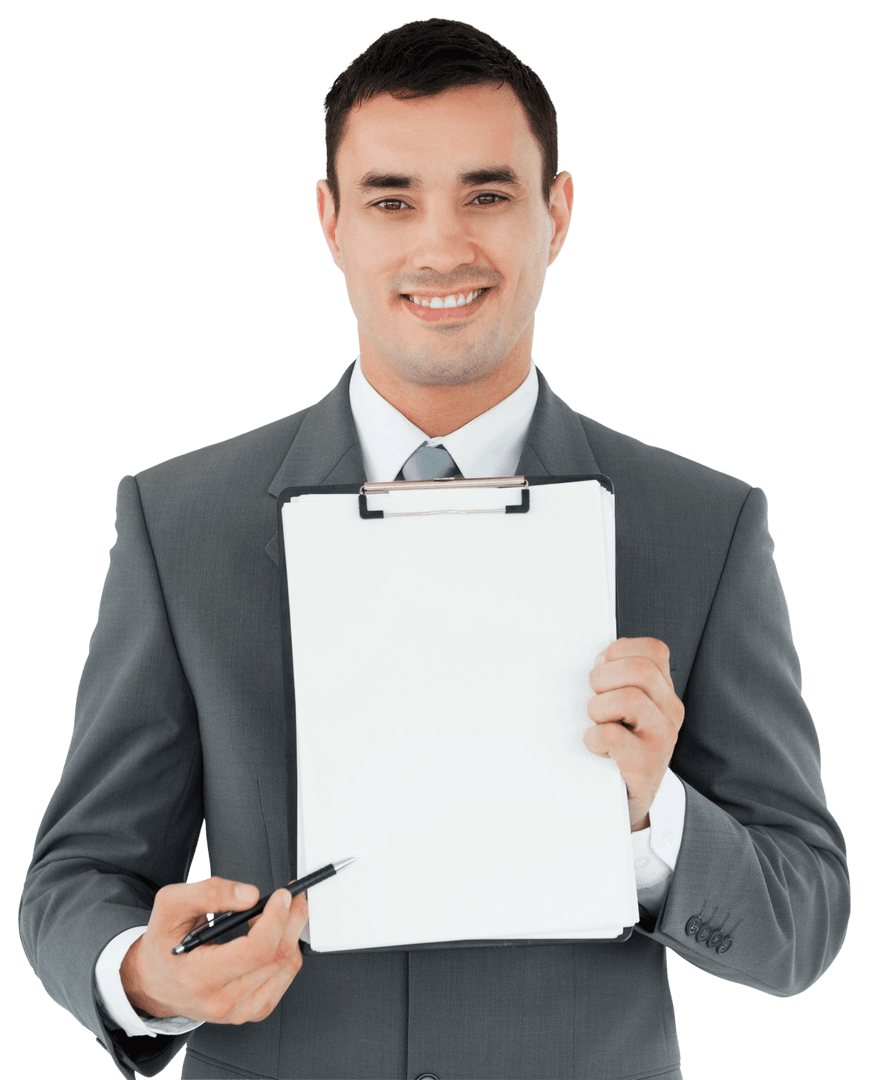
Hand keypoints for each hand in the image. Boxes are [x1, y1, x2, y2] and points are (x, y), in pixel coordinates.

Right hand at [120, 876, 307, 1023]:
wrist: (155, 981)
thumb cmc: (164, 944)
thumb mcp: (171, 905)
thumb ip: (209, 892)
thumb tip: (251, 895)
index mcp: (200, 977)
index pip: (256, 950)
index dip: (276, 918)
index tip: (282, 896)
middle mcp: (222, 1001)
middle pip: (278, 957)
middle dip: (291, 918)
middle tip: (289, 897)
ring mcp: (239, 1010)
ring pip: (287, 966)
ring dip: (289, 933)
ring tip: (271, 916)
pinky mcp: (252, 1011)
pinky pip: (284, 978)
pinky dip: (285, 951)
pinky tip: (271, 938)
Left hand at [585, 637, 683, 831]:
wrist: (631, 799)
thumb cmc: (620, 746)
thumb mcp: (627, 709)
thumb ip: (619, 680)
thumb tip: (596, 661)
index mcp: (664, 692)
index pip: (654, 650)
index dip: (620, 652)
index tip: (602, 669)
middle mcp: (670, 712)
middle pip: (641, 669)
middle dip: (604, 677)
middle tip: (594, 697)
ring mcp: (662, 738)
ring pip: (630, 698)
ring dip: (599, 708)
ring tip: (597, 722)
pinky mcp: (646, 765)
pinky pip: (613, 735)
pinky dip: (595, 737)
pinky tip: (596, 745)